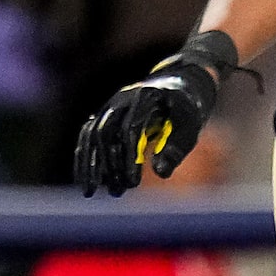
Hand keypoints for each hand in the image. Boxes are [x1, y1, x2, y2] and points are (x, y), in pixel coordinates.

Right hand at [73, 30, 239, 196]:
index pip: (131, 130)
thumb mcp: (191, 126)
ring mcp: (111, 106)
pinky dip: (85, 157)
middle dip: (109, 165)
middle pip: (106, 133)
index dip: (130, 158)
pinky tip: (86, 178)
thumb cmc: (189, 108)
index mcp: (145, 98)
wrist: (181, 82)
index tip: (133, 184)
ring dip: (91, 164)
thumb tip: (159, 174)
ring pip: (92, 135)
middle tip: (116, 192)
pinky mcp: (105, 114)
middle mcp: (122, 99)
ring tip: (90, 191)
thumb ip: (176, 148)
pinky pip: (88, 136)